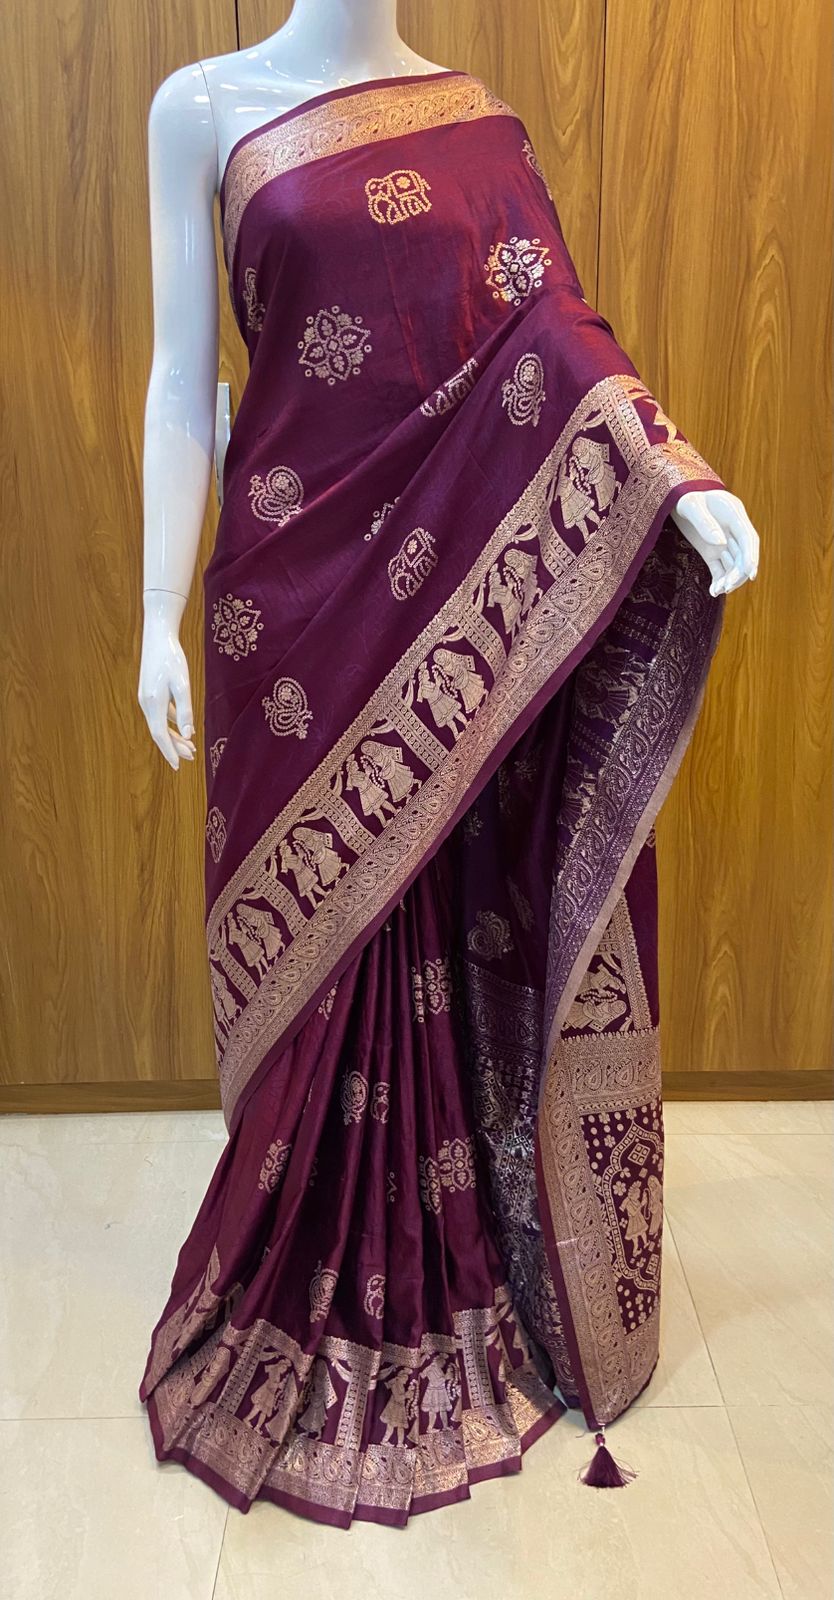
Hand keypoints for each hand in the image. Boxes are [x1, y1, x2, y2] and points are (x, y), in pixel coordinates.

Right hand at [138, 589, 195, 769]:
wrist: (158, 635)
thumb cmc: (172, 658)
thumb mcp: (183, 684)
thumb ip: (185, 710)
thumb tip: (188, 735)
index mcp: (153, 704)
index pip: (161, 735)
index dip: (169, 751)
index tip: (178, 766)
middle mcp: (146, 703)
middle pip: (160, 732)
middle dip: (175, 746)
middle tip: (191, 758)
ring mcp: (147, 697)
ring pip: (160, 723)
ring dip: (175, 736)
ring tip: (190, 747)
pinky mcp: (150, 691)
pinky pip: (161, 713)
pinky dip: (172, 722)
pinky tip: (184, 726)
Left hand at [670, 489, 758, 595]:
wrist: (676, 498)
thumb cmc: (684, 496)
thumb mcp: (690, 505)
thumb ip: (704, 522)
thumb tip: (721, 543)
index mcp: (734, 515)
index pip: (749, 539)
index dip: (752, 557)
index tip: (750, 574)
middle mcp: (733, 531)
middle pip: (743, 555)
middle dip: (738, 573)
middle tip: (727, 587)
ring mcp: (723, 542)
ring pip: (733, 565)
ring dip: (728, 579)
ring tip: (718, 590)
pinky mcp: (712, 552)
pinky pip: (719, 569)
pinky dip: (718, 580)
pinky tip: (713, 591)